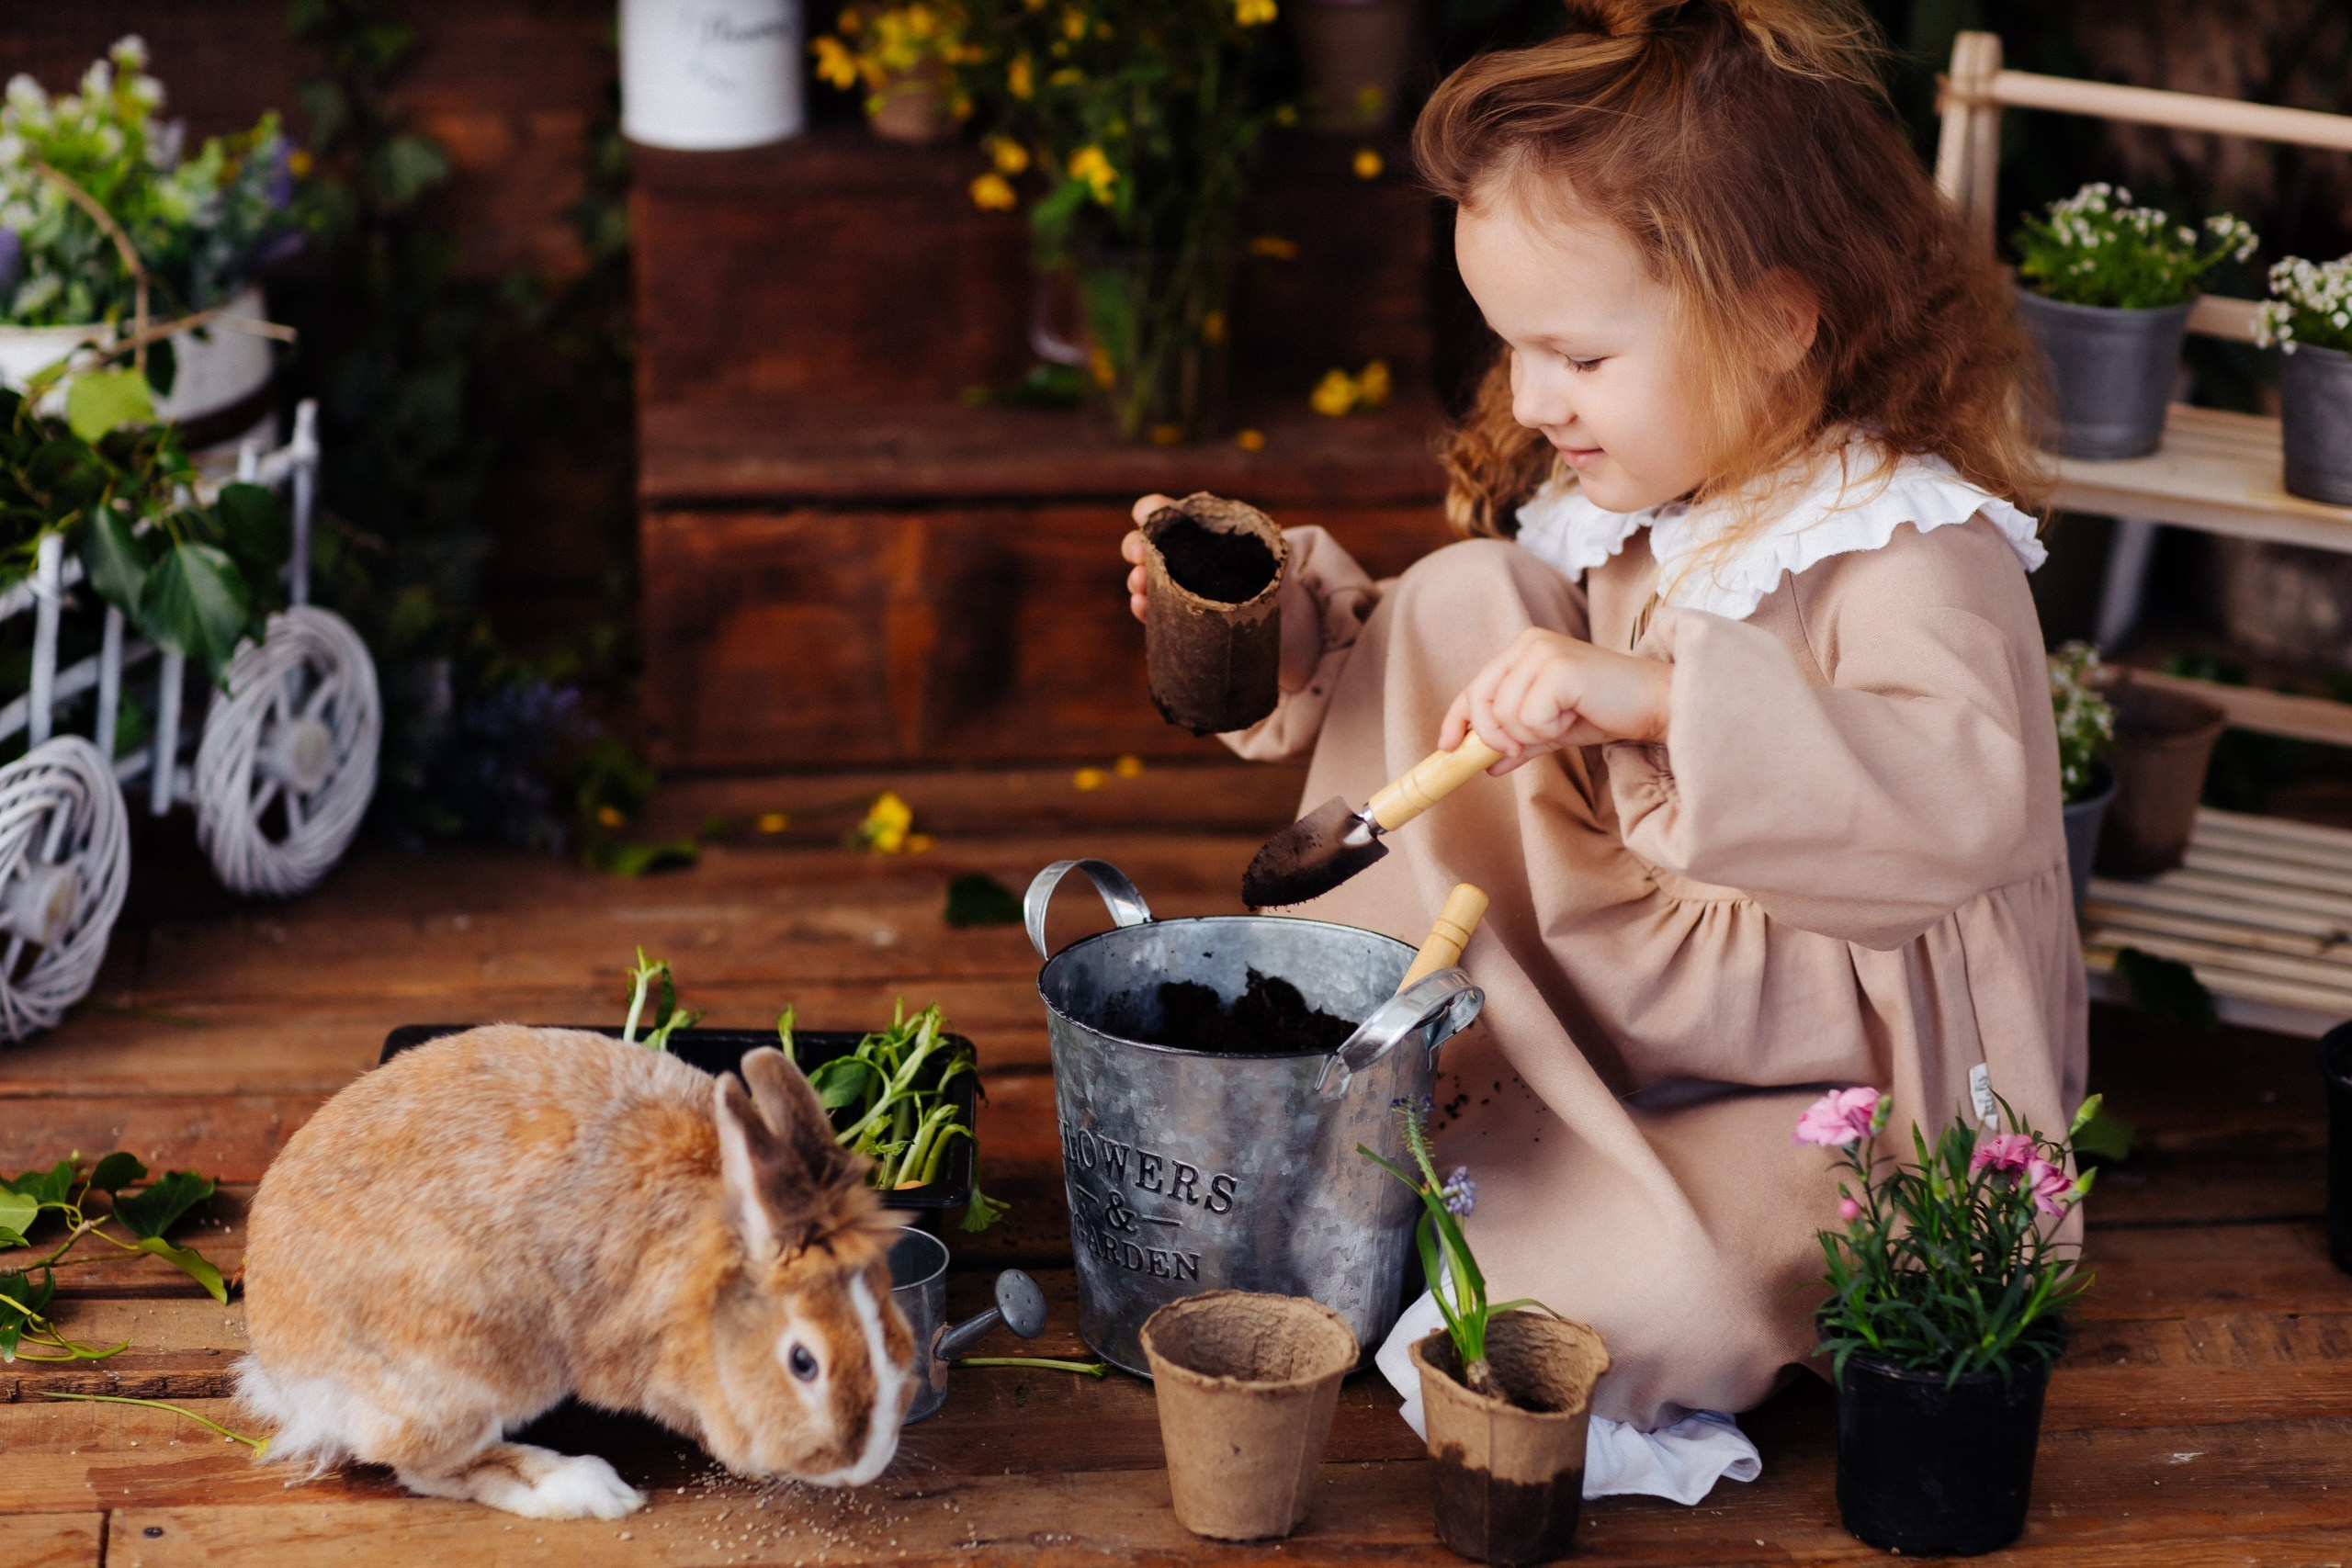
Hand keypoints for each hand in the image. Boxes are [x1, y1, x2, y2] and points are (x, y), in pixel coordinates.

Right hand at [1125, 494, 1319, 692]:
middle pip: (1142, 542)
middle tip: (1140, 555)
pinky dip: (1142, 608)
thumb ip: (1263, 547)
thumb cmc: (1261, 569)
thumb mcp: (1264, 553)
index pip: (1160, 510)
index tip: (1147, 519)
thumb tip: (1284, 552)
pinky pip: (1150, 610)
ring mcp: (1169, 583)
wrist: (1265, 607)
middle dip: (1135, 546)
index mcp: (1192, 527)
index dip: (1150, 511)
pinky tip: (1142, 607)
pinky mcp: (1170, 613)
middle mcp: (1174, 553)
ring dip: (1136, 580)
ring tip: (1140, 587)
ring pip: (1141, 577)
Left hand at [1440, 628, 1671, 771]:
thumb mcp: (1552, 728)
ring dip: (1533, 734)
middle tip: (1520, 750)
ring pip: (1505, 715)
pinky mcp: (1559, 670)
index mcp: (1523, 649)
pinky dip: (1550, 730)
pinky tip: (1575, 716)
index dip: (1458, 719)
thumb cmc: (1607, 710)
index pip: (1475, 686)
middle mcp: (1529, 644)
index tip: (1448, 747)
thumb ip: (1518, 740)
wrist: (1655, 704)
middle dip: (1493, 736)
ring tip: (1566, 721)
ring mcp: (1544, 653)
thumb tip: (1485, 763)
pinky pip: (1529, 719)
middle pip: (1481, 701)